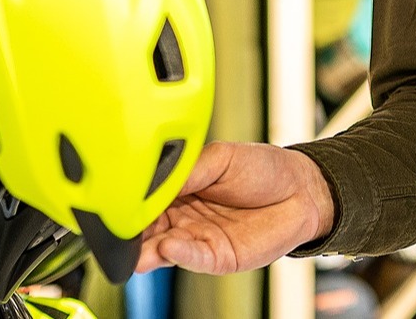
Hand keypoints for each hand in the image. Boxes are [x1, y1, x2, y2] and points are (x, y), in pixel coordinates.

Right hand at [134, 141, 335, 274]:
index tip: (114, 202)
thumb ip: (189, 169)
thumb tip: (156, 179)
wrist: (302, 189)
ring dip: (147, 250)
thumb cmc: (263, 169)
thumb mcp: (221, 157)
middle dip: (130, 232)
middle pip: (147, 228)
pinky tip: (168, 247)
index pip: (145, 198)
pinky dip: (180, 254)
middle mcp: (183, 217)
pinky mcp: (217, 257)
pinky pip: (193, 258)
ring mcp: (198, 239)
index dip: (129, 201)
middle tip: (115, 232)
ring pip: (164, 248)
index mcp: (179, 189)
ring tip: (137, 249)